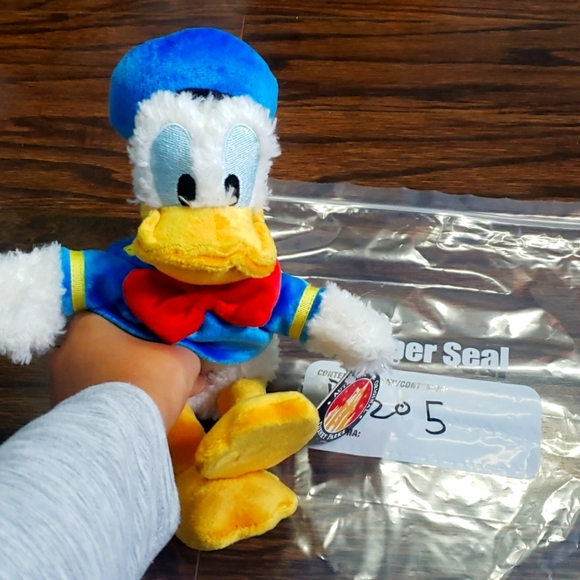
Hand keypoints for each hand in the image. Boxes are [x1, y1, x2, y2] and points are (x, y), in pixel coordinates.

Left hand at [50, 313, 204, 430]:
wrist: (119, 436)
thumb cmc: (147, 381)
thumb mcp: (181, 358)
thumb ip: (185, 351)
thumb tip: (189, 357)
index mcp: (88, 324)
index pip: (115, 312)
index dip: (141, 322)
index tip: (160, 333)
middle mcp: (66, 350)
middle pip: (108, 345)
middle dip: (135, 355)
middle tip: (162, 364)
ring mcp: (61, 385)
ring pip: (104, 375)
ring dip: (128, 381)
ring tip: (160, 392)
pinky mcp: (67, 415)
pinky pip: (99, 400)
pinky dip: (119, 402)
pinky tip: (145, 411)